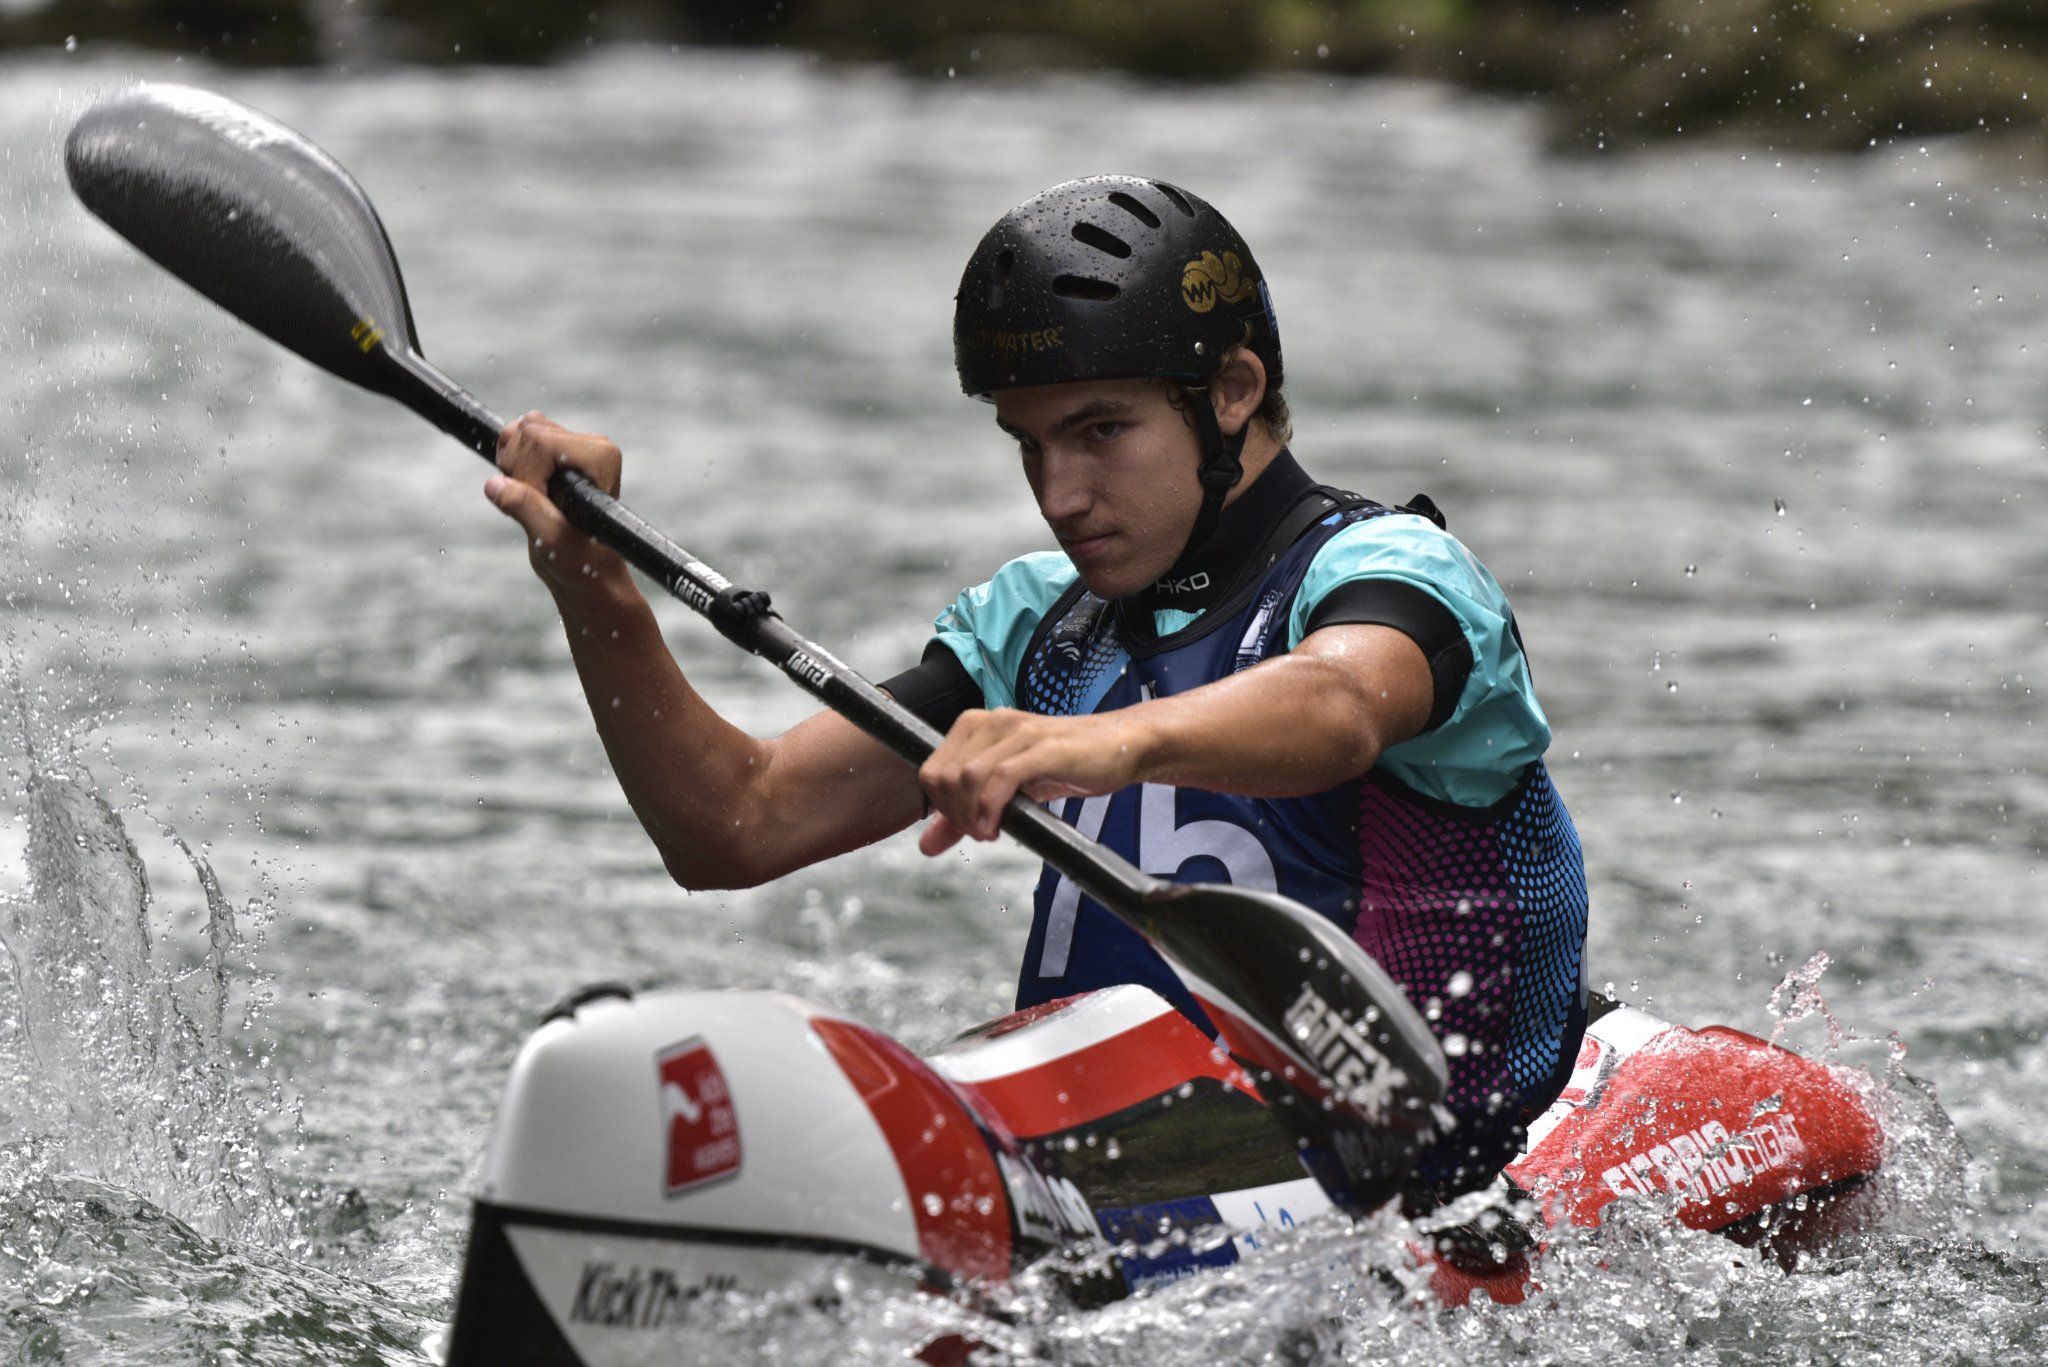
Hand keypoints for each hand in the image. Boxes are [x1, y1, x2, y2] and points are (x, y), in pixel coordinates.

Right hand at [485, 411, 632, 606]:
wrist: (584, 569)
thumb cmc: (580, 561)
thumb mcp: (552, 540)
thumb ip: (526, 509)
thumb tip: (494, 484)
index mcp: (600, 457)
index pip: (540, 441)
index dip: (526, 474)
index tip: (540, 506)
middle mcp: (591, 444)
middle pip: (527, 430)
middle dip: (518, 469)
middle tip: (537, 505)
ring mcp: (573, 444)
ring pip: (518, 431)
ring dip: (513, 466)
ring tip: (534, 498)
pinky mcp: (556, 448)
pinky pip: (514, 437)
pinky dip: (510, 462)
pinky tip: (528, 488)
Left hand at [917, 708, 1152, 856]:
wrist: (1121, 745)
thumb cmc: (1066, 764)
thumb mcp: (1010, 789)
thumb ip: (965, 813)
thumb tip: (926, 845)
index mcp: (979, 726)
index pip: (931, 769)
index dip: (940, 806)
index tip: (964, 826)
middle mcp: (994, 721)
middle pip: (944, 776)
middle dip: (954, 814)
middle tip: (979, 833)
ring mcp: (1019, 732)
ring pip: (967, 776)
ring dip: (970, 814)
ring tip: (989, 832)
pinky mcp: (1043, 747)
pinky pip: (1001, 778)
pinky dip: (990, 808)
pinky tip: (997, 827)